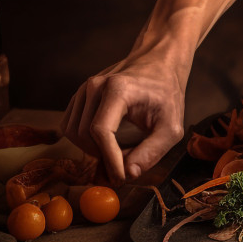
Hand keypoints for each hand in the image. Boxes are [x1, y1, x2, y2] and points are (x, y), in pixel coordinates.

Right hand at [61, 44, 188, 184]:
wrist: (159, 64)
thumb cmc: (167, 93)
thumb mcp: (171, 124)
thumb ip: (153, 151)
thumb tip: (128, 173)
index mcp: (118, 89)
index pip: (100, 131)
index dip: (108, 159)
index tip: (121, 177)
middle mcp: (95, 85)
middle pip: (84, 134)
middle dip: (102, 157)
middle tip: (123, 169)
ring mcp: (85, 89)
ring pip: (73, 132)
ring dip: (91, 150)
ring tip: (117, 155)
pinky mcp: (80, 95)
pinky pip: (71, 126)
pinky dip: (84, 141)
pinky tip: (106, 144)